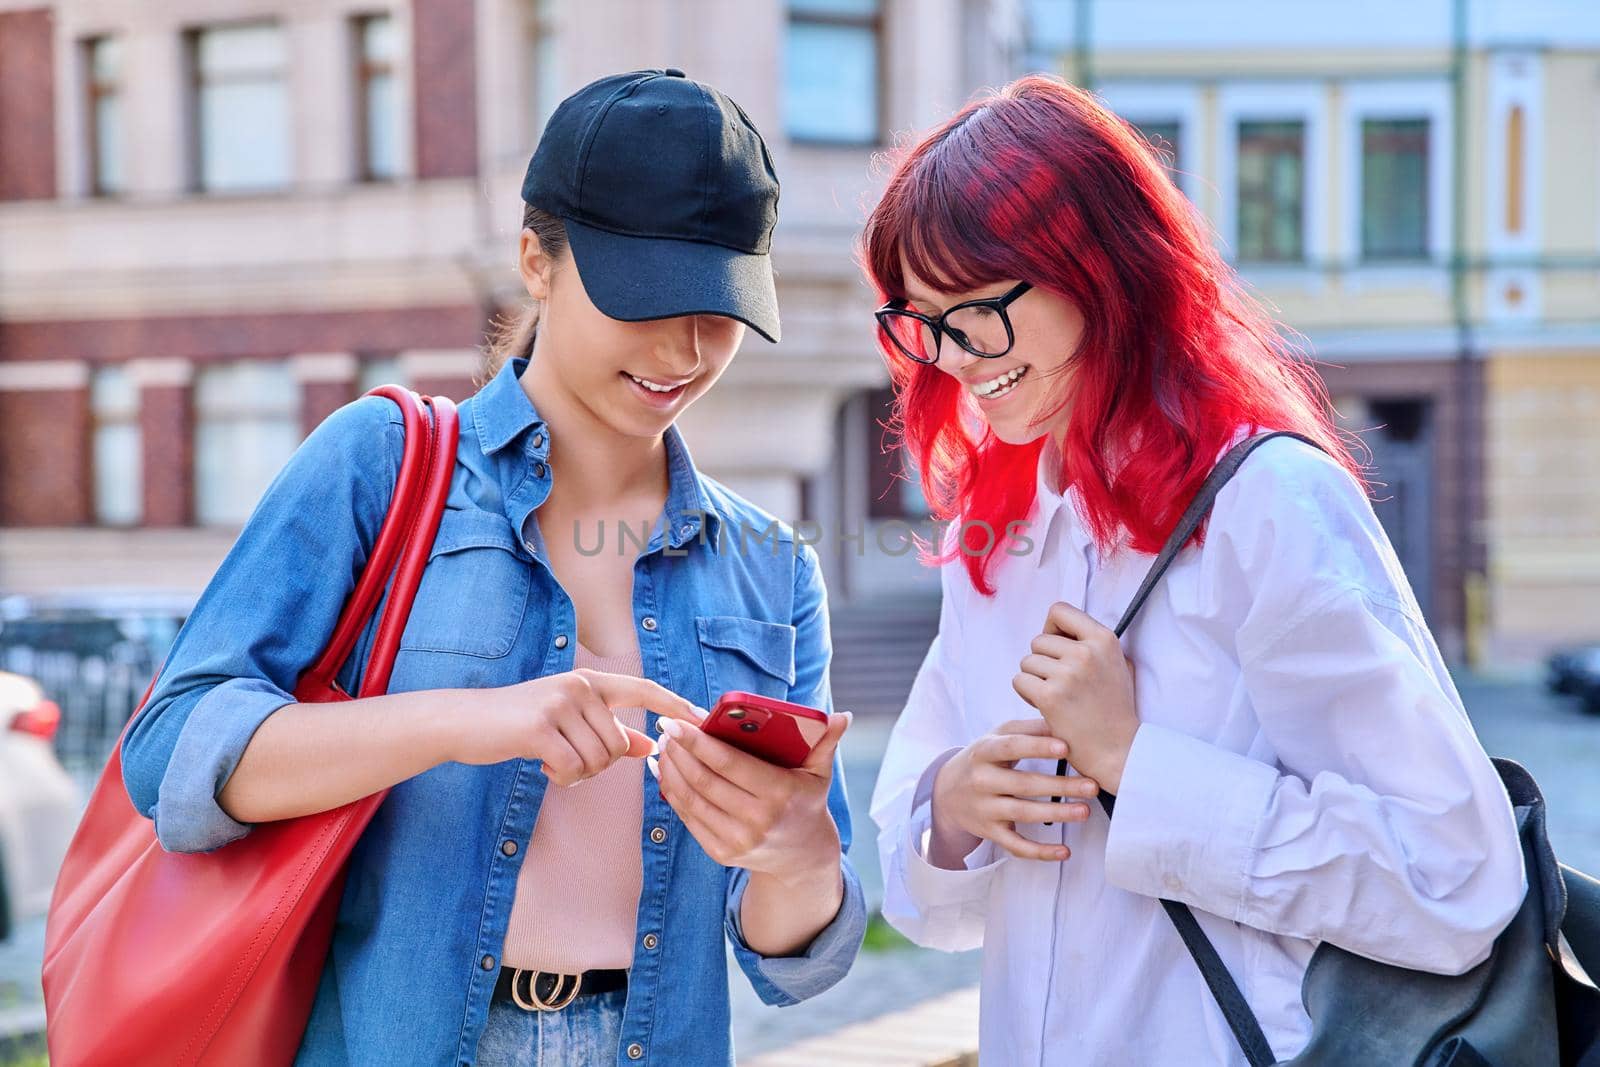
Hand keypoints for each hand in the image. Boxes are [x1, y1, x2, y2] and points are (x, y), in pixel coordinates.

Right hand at [450, 669, 700, 787]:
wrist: (466, 721)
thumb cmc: (520, 723)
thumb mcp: (568, 720)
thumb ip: (610, 730)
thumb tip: (651, 745)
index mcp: (589, 681)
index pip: (643, 689)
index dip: (674, 703)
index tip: (701, 717)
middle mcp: (578, 686)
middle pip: (619, 744)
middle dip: (600, 764)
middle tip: (569, 760)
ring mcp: (559, 704)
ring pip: (600, 759)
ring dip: (579, 772)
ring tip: (554, 760)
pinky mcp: (541, 728)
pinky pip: (575, 768)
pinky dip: (563, 777)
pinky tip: (543, 765)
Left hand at [652, 711, 851, 884]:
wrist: (803, 857)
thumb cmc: (806, 801)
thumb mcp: (820, 772)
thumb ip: (826, 742)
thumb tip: (843, 716)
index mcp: (779, 793)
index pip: (728, 763)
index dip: (698, 741)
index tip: (677, 721)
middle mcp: (757, 820)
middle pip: (704, 780)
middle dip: (679, 751)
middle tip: (665, 729)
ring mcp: (737, 840)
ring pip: (691, 799)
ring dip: (671, 770)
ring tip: (663, 747)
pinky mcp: (722, 853)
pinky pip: (689, 819)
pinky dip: (672, 794)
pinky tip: (665, 773)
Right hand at [930, 719, 1099, 864]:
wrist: (947, 792)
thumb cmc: (984, 758)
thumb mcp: (998, 736)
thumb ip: (1029, 728)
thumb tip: (1063, 721)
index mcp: (984, 751)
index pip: (1011, 747)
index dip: (1037, 747)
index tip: (1066, 747)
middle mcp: (981, 780)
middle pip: (1023, 784)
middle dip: (1060, 785)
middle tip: (1091, 785)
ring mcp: (985, 809)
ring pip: (1023, 813)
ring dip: (1056, 814)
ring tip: (1085, 811)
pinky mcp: (990, 832)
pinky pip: (1016, 845)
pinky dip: (1040, 852)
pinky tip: (1064, 851)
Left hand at [1012, 601, 1138, 794]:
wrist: (1119, 749)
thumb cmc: (1114, 708)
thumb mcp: (1118, 664)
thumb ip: (1093, 642)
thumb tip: (1061, 626)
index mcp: (1104, 639)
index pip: (1059, 610)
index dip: (1051, 629)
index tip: (1058, 649)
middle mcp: (1086, 652)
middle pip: (1038, 640)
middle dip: (1043, 661)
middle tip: (1060, 684)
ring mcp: (1068, 674)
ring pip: (1027, 661)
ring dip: (1034, 679)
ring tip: (1056, 696)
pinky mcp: (1050, 696)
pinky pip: (1019, 681)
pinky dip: (1027, 694)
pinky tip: (1046, 706)